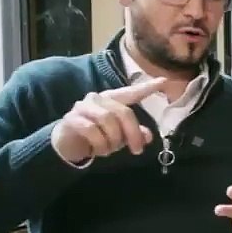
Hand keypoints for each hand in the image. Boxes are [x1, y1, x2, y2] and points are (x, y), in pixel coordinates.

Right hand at [51, 78, 168, 164]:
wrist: (66, 143)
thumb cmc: (96, 135)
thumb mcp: (118, 136)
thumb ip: (133, 133)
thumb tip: (148, 136)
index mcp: (111, 100)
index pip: (131, 92)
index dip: (147, 87)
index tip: (164, 81)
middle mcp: (98, 99)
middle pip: (123, 112)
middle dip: (133, 133)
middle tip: (137, 150)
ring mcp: (83, 107)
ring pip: (108, 120)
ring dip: (113, 140)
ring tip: (110, 151)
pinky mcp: (72, 119)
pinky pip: (92, 130)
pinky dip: (100, 144)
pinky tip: (99, 151)